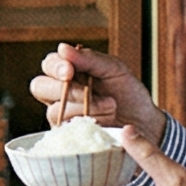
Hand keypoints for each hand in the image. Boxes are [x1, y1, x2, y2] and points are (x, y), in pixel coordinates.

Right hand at [29, 42, 165, 144]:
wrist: (145, 124)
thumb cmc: (128, 94)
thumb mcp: (114, 69)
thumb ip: (90, 59)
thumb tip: (63, 48)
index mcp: (69, 72)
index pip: (48, 64)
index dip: (55, 66)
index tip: (69, 70)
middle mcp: (60, 94)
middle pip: (39, 87)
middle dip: (63, 88)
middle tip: (87, 92)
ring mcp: (63, 117)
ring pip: (54, 110)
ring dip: (84, 107)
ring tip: (110, 107)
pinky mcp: (69, 138)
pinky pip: (64, 131)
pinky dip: (84, 125)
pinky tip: (102, 122)